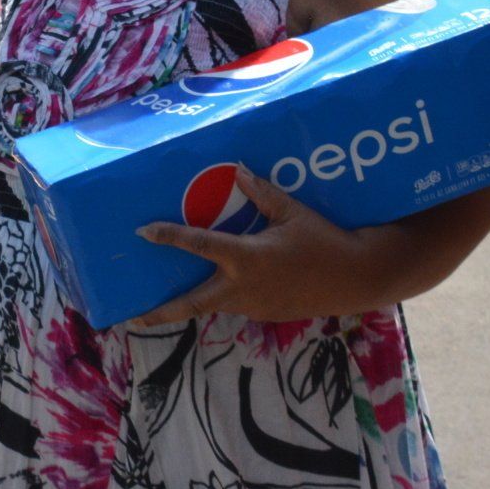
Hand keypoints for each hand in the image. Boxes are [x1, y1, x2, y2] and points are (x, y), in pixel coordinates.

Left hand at [130, 166, 372, 327]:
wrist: (357, 278)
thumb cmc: (325, 241)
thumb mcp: (293, 212)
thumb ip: (262, 194)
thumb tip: (237, 171)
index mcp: (246, 257)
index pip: (198, 244)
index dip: (169, 236)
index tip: (143, 232)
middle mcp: (243, 287)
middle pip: (193, 304)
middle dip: (161, 313)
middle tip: (132, 318)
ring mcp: (254, 306)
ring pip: (213, 305)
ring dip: (190, 303)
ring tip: (159, 302)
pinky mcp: (265, 315)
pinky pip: (236, 305)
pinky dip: (221, 297)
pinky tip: (216, 287)